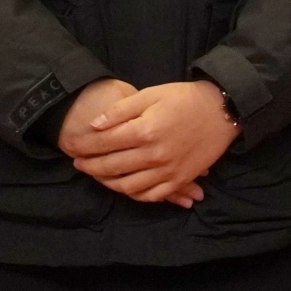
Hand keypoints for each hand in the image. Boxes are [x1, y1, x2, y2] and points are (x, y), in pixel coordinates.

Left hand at [68, 80, 237, 204]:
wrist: (220, 111)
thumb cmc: (182, 98)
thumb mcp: (149, 94)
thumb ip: (120, 111)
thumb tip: (94, 124)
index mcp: (144, 130)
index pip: (104, 143)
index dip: (84, 146)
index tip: (71, 146)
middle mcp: (154, 155)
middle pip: (113, 167)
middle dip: (90, 166)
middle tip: (77, 163)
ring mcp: (168, 171)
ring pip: (129, 186)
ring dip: (108, 183)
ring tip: (96, 175)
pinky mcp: (180, 179)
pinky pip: (152, 195)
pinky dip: (134, 195)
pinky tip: (124, 188)